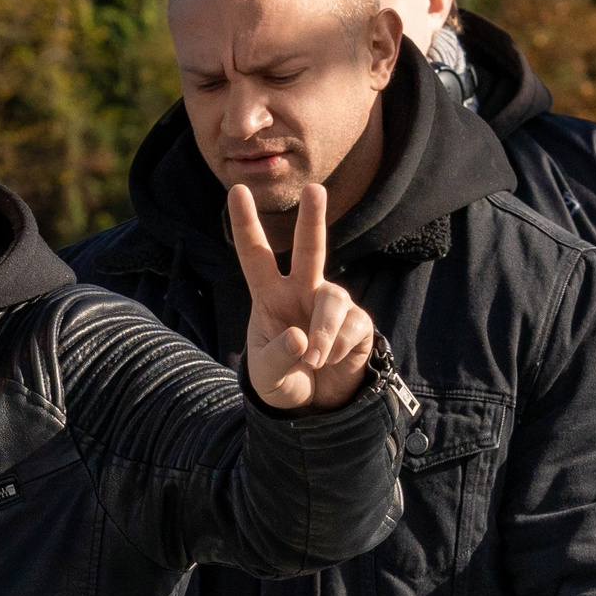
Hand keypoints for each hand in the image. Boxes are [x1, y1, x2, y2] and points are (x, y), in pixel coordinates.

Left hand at [231, 182, 376, 411]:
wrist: (315, 406)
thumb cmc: (282, 380)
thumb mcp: (267, 376)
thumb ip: (277, 357)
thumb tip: (299, 336)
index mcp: (270, 296)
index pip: (255, 255)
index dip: (246, 224)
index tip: (237, 190)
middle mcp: (302, 291)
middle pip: (310, 249)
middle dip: (312, 220)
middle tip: (316, 189)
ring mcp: (331, 304)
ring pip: (333, 299)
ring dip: (324, 332)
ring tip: (314, 360)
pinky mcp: (358, 323)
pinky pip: (353, 326)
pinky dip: (339, 349)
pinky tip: (330, 362)